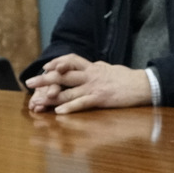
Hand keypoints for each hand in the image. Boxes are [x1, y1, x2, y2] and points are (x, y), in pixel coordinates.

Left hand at [24, 54, 152, 114]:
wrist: (144, 85)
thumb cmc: (128, 79)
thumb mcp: (110, 69)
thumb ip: (97, 68)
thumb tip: (91, 66)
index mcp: (92, 68)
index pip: (70, 60)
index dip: (56, 62)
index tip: (45, 66)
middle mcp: (90, 75)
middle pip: (63, 75)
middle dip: (44, 79)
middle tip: (29, 82)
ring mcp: (94, 87)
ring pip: (68, 90)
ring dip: (51, 96)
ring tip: (37, 101)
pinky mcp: (101, 99)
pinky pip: (82, 103)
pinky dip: (70, 107)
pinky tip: (59, 112)